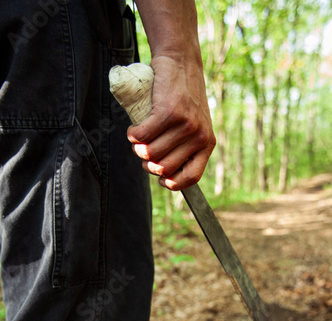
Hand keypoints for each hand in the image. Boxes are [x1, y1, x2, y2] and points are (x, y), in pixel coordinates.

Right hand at [127, 55, 215, 190]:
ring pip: (150, 153)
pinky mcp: (169, 112)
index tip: (161, 180)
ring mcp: (186, 124)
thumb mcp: (194, 124)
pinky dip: (133, 135)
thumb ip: (185, 147)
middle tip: (144, 150)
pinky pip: (142, 136)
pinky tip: (134, 129)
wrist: (181, 61)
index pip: (191, 177)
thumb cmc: (182, 98)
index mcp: (207, 144)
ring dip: (137, 148)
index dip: (172, 183)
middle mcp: (199, 136)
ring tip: (139, 137)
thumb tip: (163, 172)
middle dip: (147, 163)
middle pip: (163, 168)